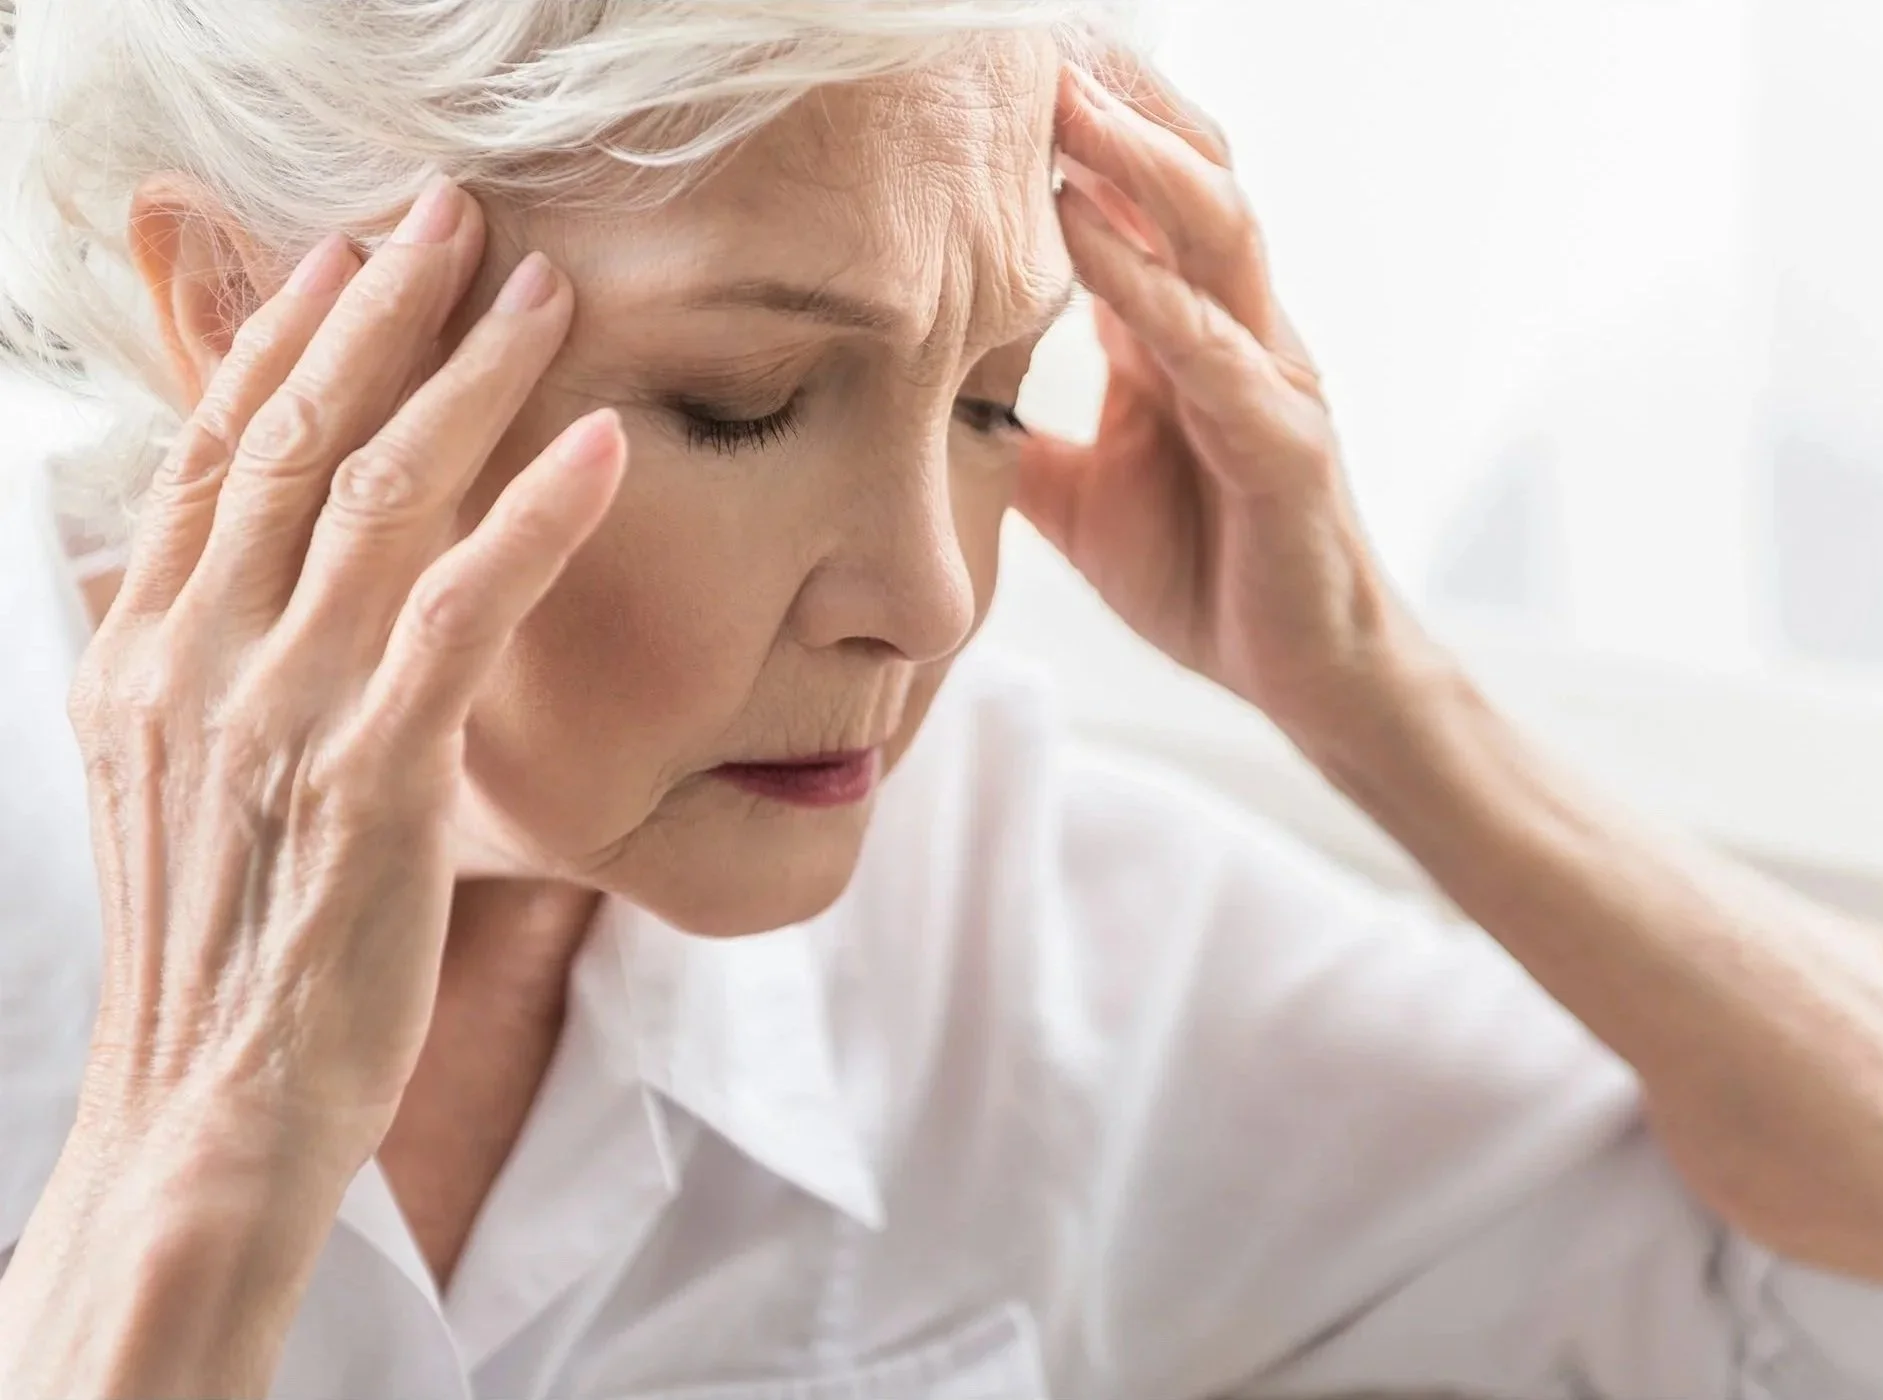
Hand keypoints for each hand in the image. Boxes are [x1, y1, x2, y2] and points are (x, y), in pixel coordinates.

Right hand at [67, 180, 621, 1181]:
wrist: (211, 1108)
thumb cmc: (226, 949)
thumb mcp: (177, 783)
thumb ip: (202, 664)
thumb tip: (223, 571)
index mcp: (139, 653)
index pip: (208, 452)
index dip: (279, 338)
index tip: (345, 259)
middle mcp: (190, 661)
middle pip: (288, 436)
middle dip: (378, 314)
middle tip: (453, 217)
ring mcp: (275, 715)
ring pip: (375, 496)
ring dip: (471, 379)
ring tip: (548, 294)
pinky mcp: (369, 780)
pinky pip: (459, 613)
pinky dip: (537, 518)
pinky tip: (604, 448)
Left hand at [1019, 60, 1412, 736]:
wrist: (1301, 674)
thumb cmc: (1203, 574)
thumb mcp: (1080, 500)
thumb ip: (1024, 441)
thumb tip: (930, 418)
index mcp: (1184, 337)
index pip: (1135, 209)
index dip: (1077, 143)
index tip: (996, 84)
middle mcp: (1235, 335)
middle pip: (1185, 186)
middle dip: (1114, 114)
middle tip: (1029, 50)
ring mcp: (1268, 381)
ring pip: (1214, 237)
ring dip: (1136, 166)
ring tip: (1063, 105)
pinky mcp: (1285, 445)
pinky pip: (1212, 350)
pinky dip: (1147, 288)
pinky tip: (1083, 239)